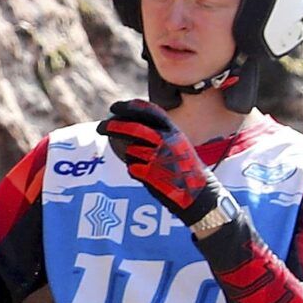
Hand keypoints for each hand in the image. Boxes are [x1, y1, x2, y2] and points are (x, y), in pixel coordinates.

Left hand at [97, 98, 220, 226]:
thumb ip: (161, 135)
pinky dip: (136, 171)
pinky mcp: (152, 174)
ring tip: (145, 165)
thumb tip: (135, 125)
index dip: (130, 107)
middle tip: (101, 127)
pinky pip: (133, 168)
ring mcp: (159, 158)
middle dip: (114, 126)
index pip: (150, 112)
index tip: (115, 107)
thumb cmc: (188, 170)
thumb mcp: (180, 146)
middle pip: (134, 128)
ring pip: (131, 150)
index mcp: (174, 132)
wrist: (201, 196)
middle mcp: (167, 142)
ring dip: (132, 156)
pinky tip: (147, 176)